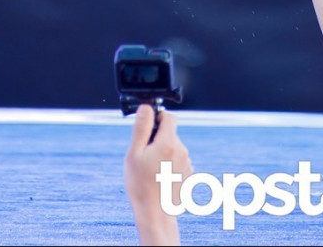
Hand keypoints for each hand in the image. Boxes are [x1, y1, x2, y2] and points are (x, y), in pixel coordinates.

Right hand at [124, 105, 190, 245]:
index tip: (147, 129)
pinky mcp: (188, 174)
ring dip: (163, 152)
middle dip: (158, 138)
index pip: (169, 116)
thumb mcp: (134, 154)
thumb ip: (142, 128)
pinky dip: (169, 164)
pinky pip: (178, 160)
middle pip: (170, 133)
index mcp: (169, 143)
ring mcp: (187, 163)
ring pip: (173, 147)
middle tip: (144, 156)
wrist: (155, 214)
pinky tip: (160, 178)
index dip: (157, 118)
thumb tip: (146, 107)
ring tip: (151, 170)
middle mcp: (182, 151)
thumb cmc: (141, 185)